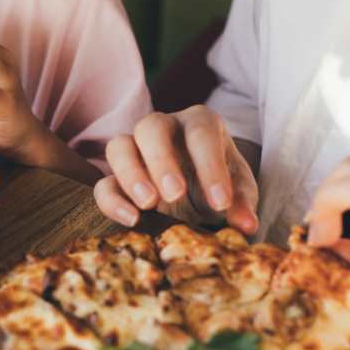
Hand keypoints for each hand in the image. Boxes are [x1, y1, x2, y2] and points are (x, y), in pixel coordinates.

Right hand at [94, 106, 258, 233]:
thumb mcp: (238, 192)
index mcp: (199, 124)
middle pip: (151, 127)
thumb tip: (246, 225)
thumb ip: (242, 204)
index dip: (210, 166)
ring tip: (149, 205)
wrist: (200, 195)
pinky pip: (103, 183)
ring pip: (119, 146)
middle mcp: (163, 128)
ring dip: (131, 175)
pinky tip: (132, 219)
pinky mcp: (117, 178)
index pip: (201, 134)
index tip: (221, 203)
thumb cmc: (219, 184)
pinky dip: (112, 201)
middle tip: (175, 195)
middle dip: (161, 160)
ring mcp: (135, 150)